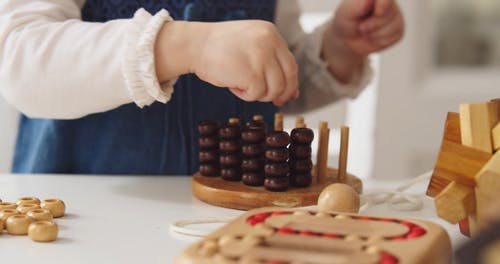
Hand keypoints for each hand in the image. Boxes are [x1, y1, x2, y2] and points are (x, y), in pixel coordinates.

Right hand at [155, 20, 298, 105]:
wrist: (193, 45)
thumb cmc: (218, 49)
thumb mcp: (250, 48)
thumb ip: (271, 64)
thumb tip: (293, 93)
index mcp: (270, 33)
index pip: (291, 64)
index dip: (290, 83)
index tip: (284, 95)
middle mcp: (269, 42)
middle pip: (287, 79)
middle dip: (279, 94)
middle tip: (271, 101)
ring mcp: (262, 57)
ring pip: (274, 89)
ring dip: (258, 94)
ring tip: (241, 85)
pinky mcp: (252, 73)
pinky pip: (257, 94)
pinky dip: (245, 96)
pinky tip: (233, 85)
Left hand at [323, 0, 403, 82]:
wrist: (348, 38)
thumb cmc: (347, 21)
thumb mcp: (347, 12)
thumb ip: (358, 5)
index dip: (384, 4)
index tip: (377, 12)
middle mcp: (389, 2)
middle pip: (388, 14)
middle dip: (371, 25)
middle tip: (361, 26)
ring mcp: (396, 15)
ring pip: (391, 27)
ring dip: (373, 34)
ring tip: (366, 31)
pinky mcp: (398, 30)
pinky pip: (392, 38)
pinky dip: (378, 41)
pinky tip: (373, 37)